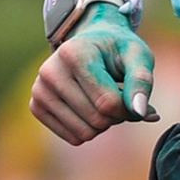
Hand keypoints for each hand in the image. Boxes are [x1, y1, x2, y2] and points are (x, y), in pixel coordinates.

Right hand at [28, 5, 153, 142]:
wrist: (90, 42)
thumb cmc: (117, 50)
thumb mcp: (138, 56)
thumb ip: (142, 81)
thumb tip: (142, 113)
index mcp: (73, 54)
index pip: (108, 103)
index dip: (129, 108)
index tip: (134, 97)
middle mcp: (49, 71)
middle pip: (97, 120)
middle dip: (116, 116)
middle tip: (118, 96)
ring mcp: (39, 90)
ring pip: (84, 133)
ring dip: (103, 124)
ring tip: (104, 101)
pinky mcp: (36, 106)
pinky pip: (72, 138)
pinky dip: (88, 128)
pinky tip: (89, 107)